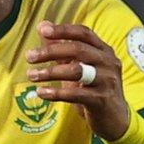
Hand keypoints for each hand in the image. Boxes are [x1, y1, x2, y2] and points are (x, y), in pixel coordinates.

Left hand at [25, 21, 129, 140]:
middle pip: (78, 50)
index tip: (42, 30)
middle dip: (51, 51)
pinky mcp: (102, 100)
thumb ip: (61, 47)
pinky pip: (76, 94)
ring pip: (77, 71)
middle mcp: (108, 62)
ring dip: (50, 72)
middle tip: (29, 57)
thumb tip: (42, 25)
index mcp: (103, 50)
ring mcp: (107, 81)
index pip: (83, 33)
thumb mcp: (77, 65)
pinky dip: (56, 92)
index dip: (63, 30)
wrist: (114, 118)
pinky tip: (41, 92)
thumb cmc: (92, 88)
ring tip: (31, 75)